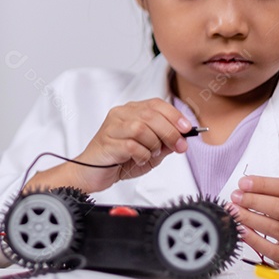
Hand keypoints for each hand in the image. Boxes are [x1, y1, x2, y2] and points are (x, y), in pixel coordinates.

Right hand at [26, 98, 191, 193]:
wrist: (91, 174)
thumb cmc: (118, 160)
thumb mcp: (149, 152)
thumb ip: (164, 143)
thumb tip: (182, 137)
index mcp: (131, 112)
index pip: (156, 104)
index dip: (175, 115)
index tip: (188, 129)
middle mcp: (120, 115)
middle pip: (151, 115)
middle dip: (170, 132)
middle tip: (179, 147)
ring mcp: (112, 127)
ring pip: (142, 128)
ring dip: (154, 144)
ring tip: (152, 155)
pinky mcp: (107, 143)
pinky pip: (131, 145)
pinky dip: (142, 154)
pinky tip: (140, 160)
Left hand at [231, 175, 278, 271]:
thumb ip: (273, 192)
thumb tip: (245, 187)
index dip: (263, 184)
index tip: (243, 183)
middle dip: (253, 200)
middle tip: (236, 197)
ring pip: (275, 228)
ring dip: (250, 218)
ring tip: (235, 211)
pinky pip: (271, 249)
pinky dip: (253, 238)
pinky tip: (241, 230)